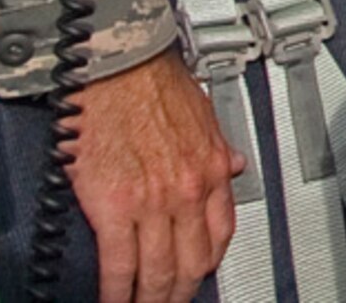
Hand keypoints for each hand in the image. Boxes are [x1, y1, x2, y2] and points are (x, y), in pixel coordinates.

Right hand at [63, 48, 243, 302]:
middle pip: (190, 263)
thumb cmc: (153, 81)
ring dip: (148, 300)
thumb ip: (218, 148)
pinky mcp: (114, 205)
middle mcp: (188, 189)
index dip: (209, 264)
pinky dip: (115, 290)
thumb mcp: (202, 113)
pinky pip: (119, 263)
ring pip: (157, 270)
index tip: (197, 276)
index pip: (220, 233)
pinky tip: (112, 300)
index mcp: (211, 168)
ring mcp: (153, 201)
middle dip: (178, 293)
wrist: (118, 65)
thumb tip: (233, 166)